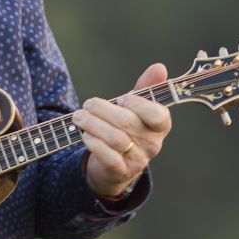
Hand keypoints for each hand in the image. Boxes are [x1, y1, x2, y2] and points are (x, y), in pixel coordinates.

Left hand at [76, 63, 171, 200]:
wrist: (118, 165)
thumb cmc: (129, 129)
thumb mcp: (137, 107)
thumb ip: (147, 87)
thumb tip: (159, 67)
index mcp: (160, 126)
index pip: (158, 115)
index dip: (138, 104)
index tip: (122, 98)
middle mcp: (152, 144)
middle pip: (128, 123)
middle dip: (103, 110)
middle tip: (88, 104)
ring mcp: (137, 159)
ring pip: (115, 139)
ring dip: (93, 124)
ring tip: (78, 117)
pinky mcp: (120, 171)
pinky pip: (108, 157)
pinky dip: (94, 143)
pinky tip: (85, 134)